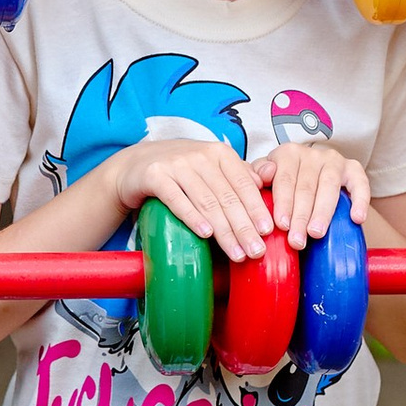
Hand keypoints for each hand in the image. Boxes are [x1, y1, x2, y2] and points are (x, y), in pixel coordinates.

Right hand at [100, 134, 276, 266]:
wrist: (135, 164)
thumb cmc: (182, 170)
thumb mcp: (212, 167)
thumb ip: (239, 174)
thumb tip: (270, 178)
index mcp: (219, 153)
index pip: (243, 184)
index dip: (256, 208)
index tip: (268, 232)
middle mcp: (200, 155)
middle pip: (227, 197)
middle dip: (244, 227)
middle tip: (256, 252)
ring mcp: (176, 164)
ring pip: (206, 202)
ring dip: (224, 231)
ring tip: (237, 253)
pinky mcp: (155, 175)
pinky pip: (176, 199)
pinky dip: (192, 217)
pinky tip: (205, 234)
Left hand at [254, 142, 373, 250]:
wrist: (305, 170)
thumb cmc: (282, 181)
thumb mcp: (264, 176)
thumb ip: (256, 176)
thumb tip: (262, 176)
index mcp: (287, 154)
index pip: (285, 179)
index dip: (283, 203)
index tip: (281, 225)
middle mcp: (312, 154)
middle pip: (306, 187)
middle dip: (301, 216)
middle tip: (297, 240)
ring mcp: (333, 160)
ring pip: (329, 186)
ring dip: (323, 212)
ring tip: (316, 233)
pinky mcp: (352, 168)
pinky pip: (360, 182)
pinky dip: (360, 200)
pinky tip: (357, 218)